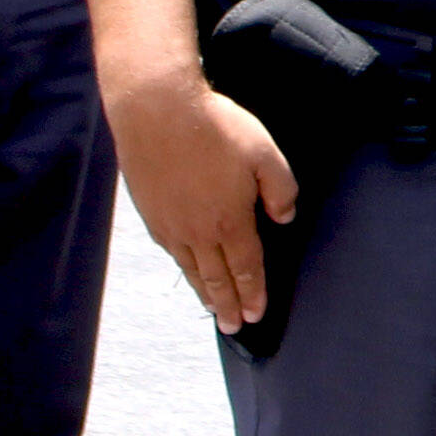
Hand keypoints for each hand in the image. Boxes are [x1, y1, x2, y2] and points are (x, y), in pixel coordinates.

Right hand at [107, 76, 294, 337]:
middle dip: (228, 304)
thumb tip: (285, 217)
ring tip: (212, 309)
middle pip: (217, 277)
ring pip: (190, 269)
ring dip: (203, 292)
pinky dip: (182, 269)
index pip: (247, 267)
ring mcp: (170, 224)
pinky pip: (171, 252)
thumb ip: (281, 189)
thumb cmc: (214, 127)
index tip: (256, 314)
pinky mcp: (150, 213)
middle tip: (234, 326)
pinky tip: (186, 271)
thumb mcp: (265, 152)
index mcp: (230, 220)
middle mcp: (198, 231)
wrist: (156, 110)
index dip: (253, 292)